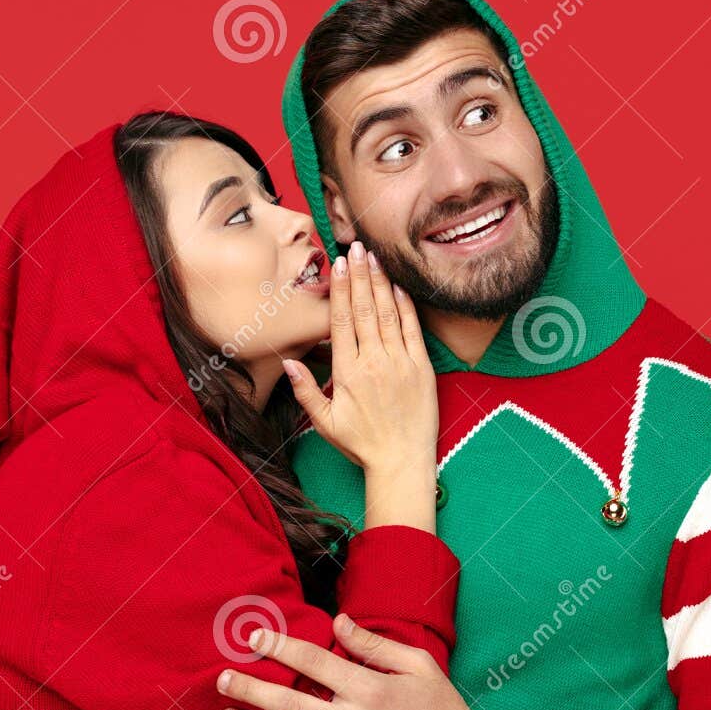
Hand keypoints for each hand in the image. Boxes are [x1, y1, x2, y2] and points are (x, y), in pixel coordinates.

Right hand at [283, 241, 436, 483]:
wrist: (402, 462)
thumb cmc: (361, 444)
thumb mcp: (324, 423)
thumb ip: (306, 390)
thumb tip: (288, 361)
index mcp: (348, 373)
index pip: (342, 321)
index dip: (341, 289)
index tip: (338, 265)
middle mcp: (374, 362)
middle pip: (365, 309)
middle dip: (360, 275)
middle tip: (355, 247)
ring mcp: (400, 363)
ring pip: (388, 313)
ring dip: (381, 283)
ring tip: (374, 257)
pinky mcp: (422, 368)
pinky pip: (413, 330)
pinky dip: (406, 306)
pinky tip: (399, 287)